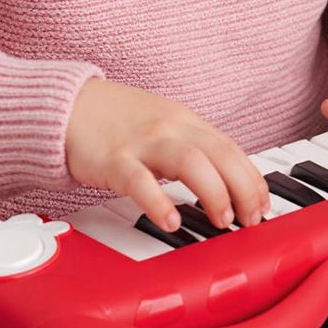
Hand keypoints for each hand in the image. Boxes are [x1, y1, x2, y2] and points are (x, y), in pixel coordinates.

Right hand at [65, 78, 270, 233]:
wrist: (65, 105)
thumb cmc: (116, 120)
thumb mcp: (163, 125)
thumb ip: (192, 147)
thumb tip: (227, 181)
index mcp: (186, 122)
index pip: (232, 149)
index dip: (253, 179)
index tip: (262, 206)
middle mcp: (170, 128)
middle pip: (221, 154)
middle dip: (244, 188)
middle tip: (251, 219)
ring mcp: (142, 142)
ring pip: (191, 162)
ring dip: (214, 193)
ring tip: (222, 221)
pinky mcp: (113, 159)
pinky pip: (140, 181)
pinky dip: (159, 202)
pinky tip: (171, 222)